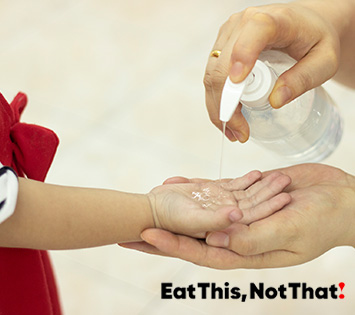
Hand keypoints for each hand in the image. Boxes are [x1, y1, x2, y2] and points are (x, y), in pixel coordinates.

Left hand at [124, 164, 354, 268]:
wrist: (340, 199)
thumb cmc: (323, 222)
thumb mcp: (290, 233)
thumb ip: (253, 238)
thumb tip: (214, 241)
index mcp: (248, 251)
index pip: (202, 252)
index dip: (174, 245)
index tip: (146, 235)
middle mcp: (239, 234)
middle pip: (194, 234)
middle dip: (165, 230)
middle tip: (133, 225)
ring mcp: (241, 213)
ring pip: (202, 210)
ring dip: (176, 207)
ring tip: (151, 198)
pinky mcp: (246, 193)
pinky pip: (216, 190)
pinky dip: (197, 185)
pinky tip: (179, 181)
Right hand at [205, 1, 345, 141]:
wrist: (304, 25)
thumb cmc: (315, 40)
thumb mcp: (325, 60)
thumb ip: (304, 78)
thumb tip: (275, 101)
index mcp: (273, 20)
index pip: (253, 33)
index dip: (241, 59)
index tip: (238, 89)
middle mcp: (242, 24)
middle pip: (222, 67)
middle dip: (226, 104)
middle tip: (240, 132)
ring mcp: (228, 36)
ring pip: (212, 76)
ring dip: (219, 107)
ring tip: (235, 131)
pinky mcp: (221, 48)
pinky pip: (211, 77)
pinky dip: (217, 101)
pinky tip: (228, 118)